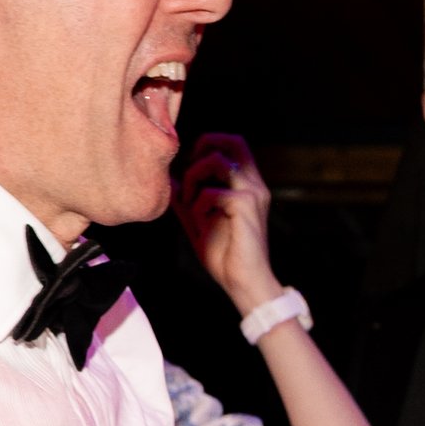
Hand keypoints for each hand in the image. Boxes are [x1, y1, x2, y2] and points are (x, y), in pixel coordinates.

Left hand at [174, 132, 279, 318]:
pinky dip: (198, 204)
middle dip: (204, 149)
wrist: (243, 284)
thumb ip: (186, 199)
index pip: (234, 143)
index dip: (209, 144)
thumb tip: (169, 179)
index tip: (189, 165)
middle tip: (188, 174)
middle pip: (233, 141)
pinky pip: (212, 191)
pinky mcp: (245, 207)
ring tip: (188, 201)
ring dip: (194, 176)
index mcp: (248, 185)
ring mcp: (252, 193)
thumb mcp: (199, 222)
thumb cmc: (225, 256)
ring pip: (217, 161)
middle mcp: (254, 184)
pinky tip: (199, 223)